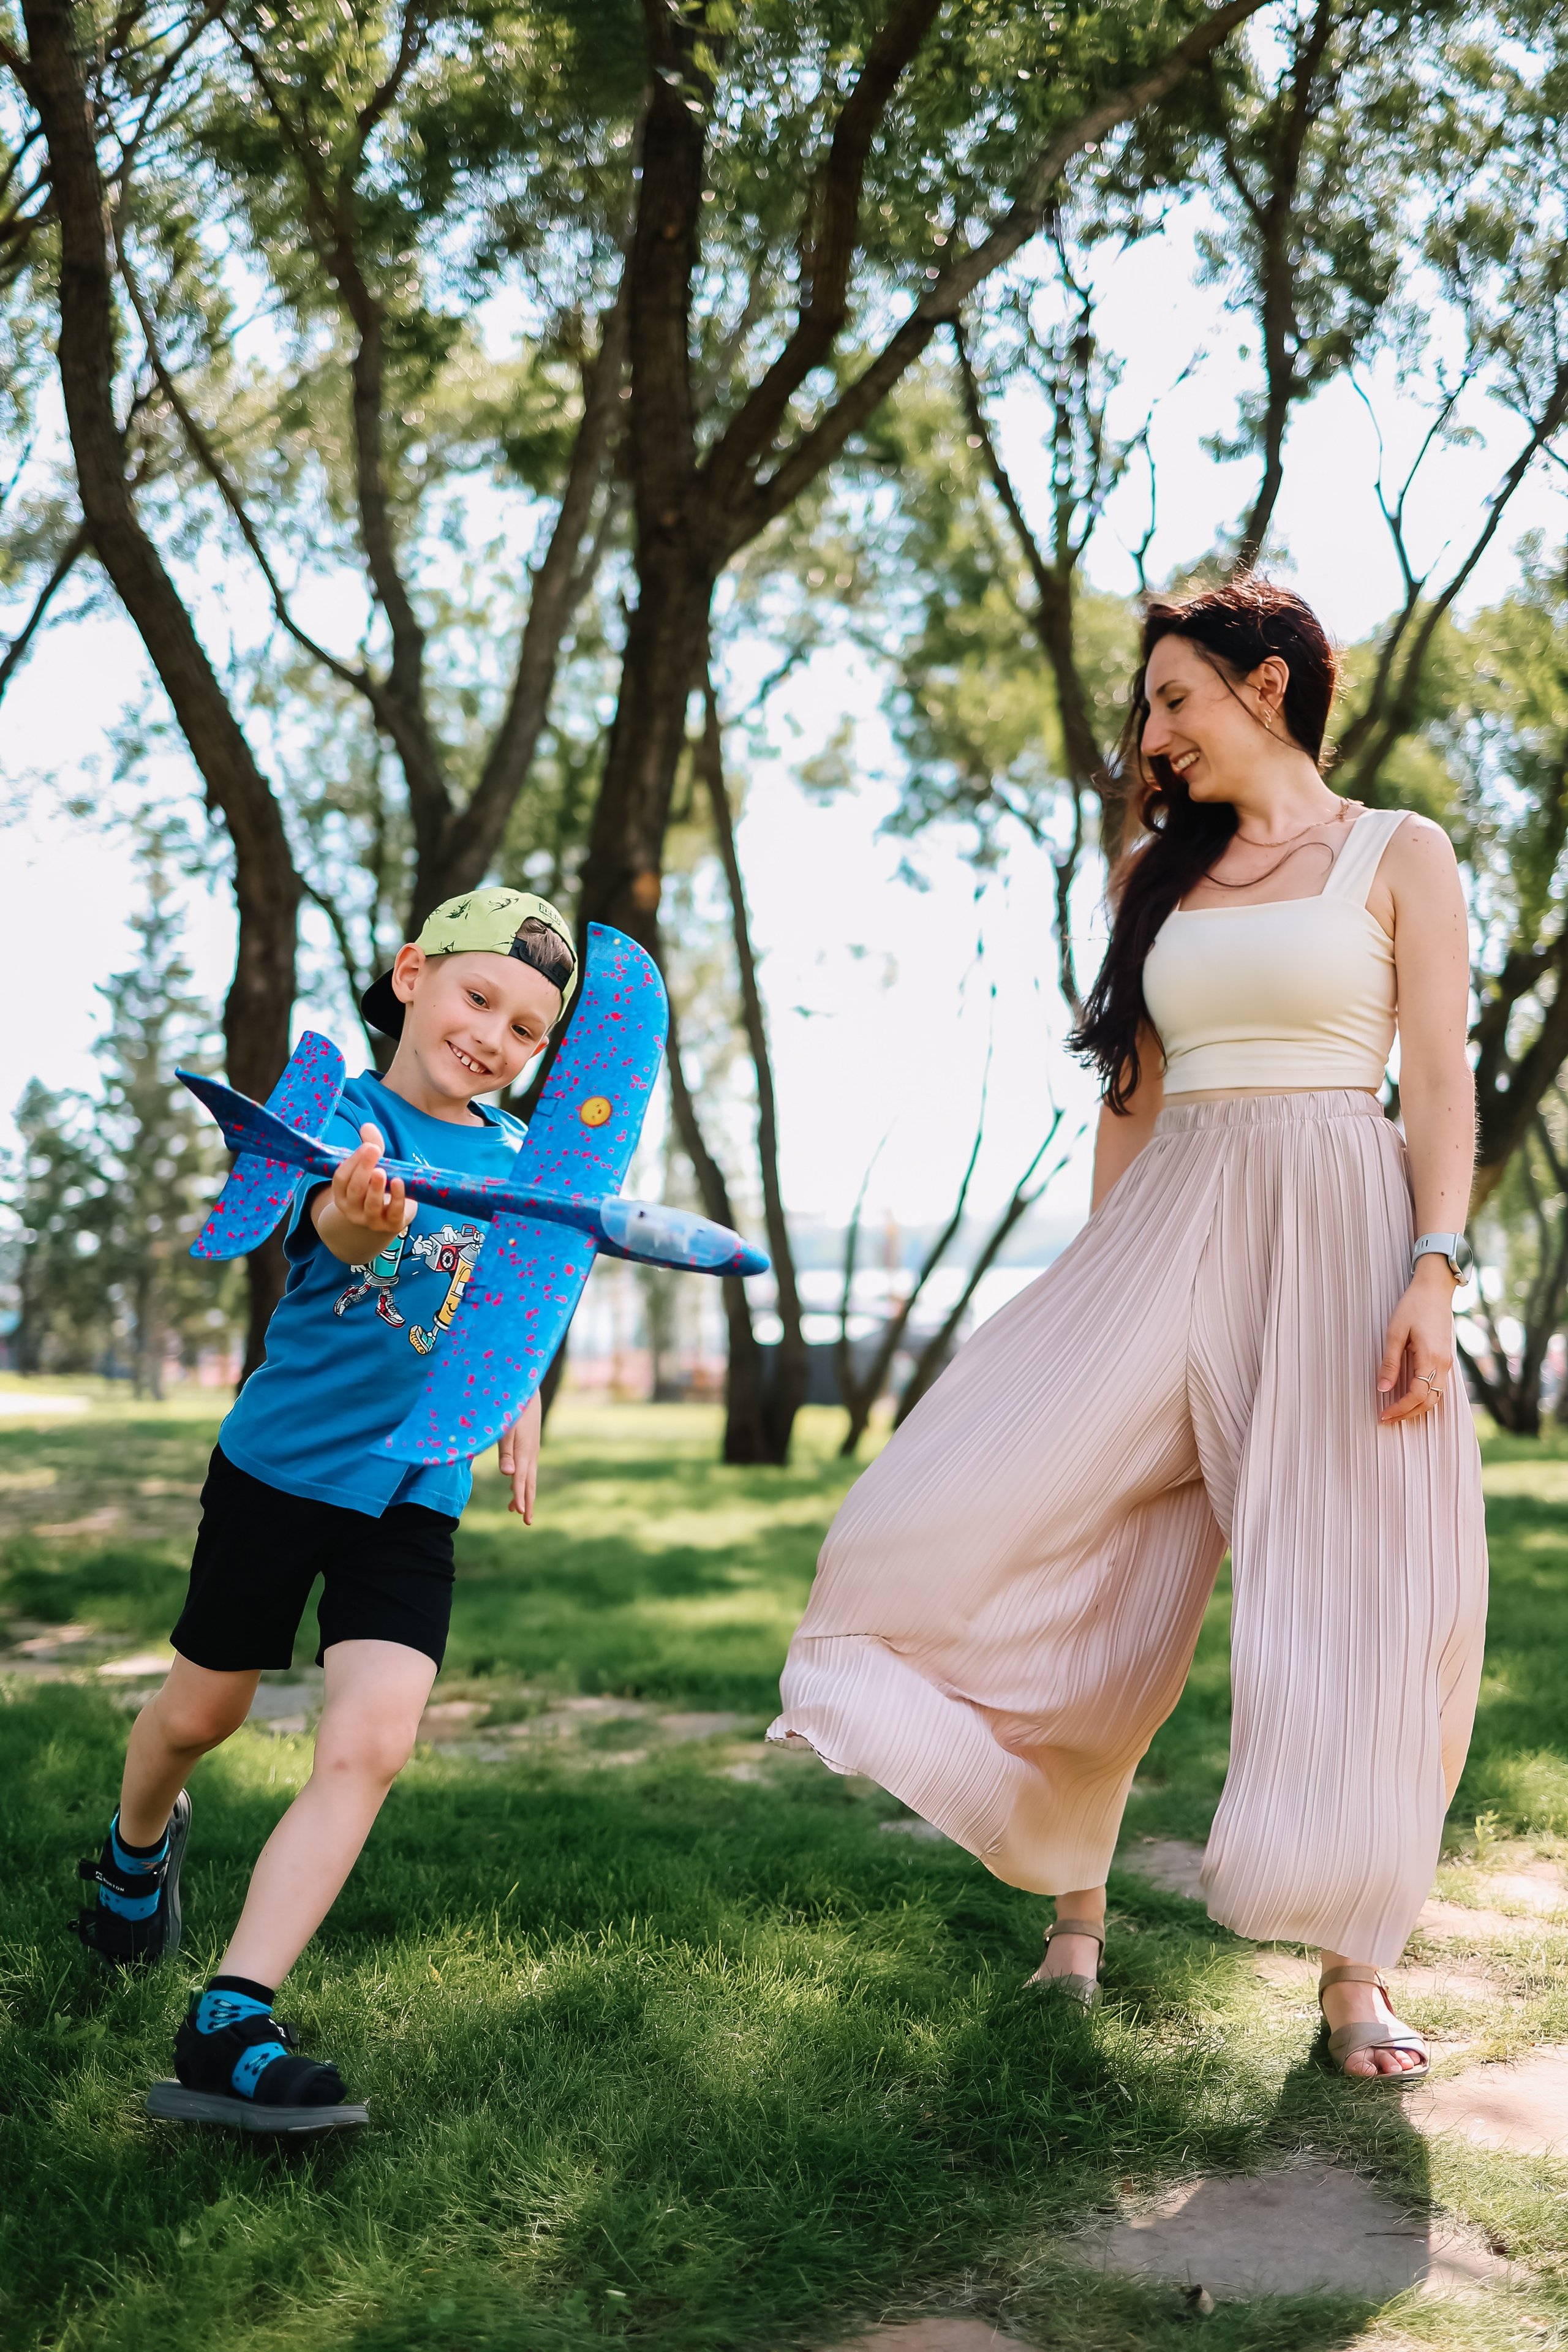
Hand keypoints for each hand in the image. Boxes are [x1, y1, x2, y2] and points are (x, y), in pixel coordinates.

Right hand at [331, 1124, 410, 1241]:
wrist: (389, 1218)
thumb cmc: (376, 1187)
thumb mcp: (372, 1167)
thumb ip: (370, 1147)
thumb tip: (368, 1126)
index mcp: (342, 1194)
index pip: (341, 1179)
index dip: (352, 1162)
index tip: (366, 1146)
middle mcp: (353, 1209)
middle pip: (355, 1190)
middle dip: (363, 1170)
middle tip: (373, 1150)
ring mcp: (371, 1220)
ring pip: (371, 1205)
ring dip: (376, 1187)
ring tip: (381, 1171)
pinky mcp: (391, 1225)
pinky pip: (393, 1212)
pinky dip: (397, 1198)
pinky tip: (399, 1182)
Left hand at [498, 1393, 540, 1520]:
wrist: (527, 1393)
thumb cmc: (513, 1410)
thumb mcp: (505, 1430)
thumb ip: (505, 1453)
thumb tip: (508, 1475)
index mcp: (524, 1453)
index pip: (521, 1481)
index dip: (520, 1497)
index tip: (520, 1514)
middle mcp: (530, 1455)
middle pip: (530, 1484)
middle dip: (528, 1503)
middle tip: (527, 1522)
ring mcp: (532, 1451)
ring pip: (529, 1478)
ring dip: (524, 1494)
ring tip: (517, 1510)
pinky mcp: (530, 1446)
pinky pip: (528, 1469)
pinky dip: (522, 1481)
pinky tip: (515, 1484)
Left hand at [1377, 1260, 1455, 1422]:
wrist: (1434, 1289)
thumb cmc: (1413, 1307)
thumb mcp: (1395, 1333)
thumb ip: (1390, 1362)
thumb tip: (1382, 1388)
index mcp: (1431, 1357)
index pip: (1417, 1395)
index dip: (1400, 1409)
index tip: (1383, 1414)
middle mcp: (1443, 1364)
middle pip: (1429, 1401)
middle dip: (1408, 1414)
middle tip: (1387, 1419)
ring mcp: (1448, 1362)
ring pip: (1436, 1396)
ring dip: (1418, 1408)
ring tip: (1397, 1412)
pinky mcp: (1446, 1358)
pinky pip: (1439, 1386)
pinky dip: (1425, 1397)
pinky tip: (1410, 1398)